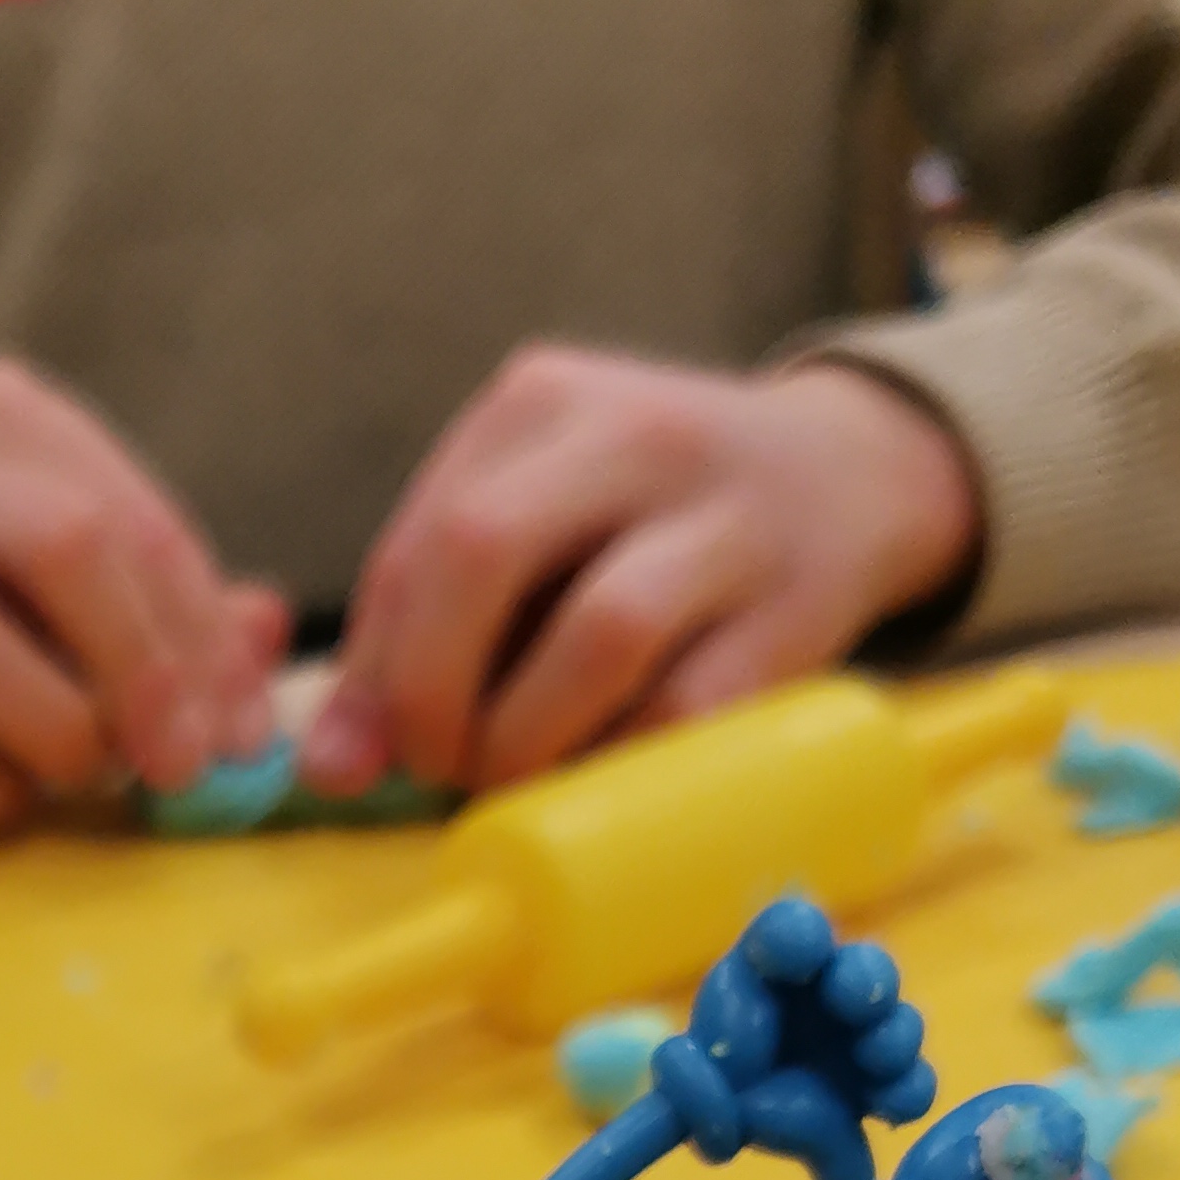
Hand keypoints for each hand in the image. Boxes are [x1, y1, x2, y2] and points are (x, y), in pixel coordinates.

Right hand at [0, 358, 286, 832]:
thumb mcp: (39, 533)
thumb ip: (155, 584)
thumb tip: (266, 634)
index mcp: (0, 416)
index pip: (134, 521)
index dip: (205, 640)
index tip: (243, 734)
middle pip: (65, 553)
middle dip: (146, 674)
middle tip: (182, 768)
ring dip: (58, 737)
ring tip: (84, 775)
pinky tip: (5, 797)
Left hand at [300, 351, 980, 798]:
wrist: (849, 476)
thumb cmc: (645, 528)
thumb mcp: (533, 530)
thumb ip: (422, 626)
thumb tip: (330, 766)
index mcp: (540, 402)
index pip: (418, 544)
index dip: (376, 670)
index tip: (371, 752)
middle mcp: (631, 433)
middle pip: (481, 555)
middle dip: (431, 692)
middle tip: (441, 766)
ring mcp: (724, 516)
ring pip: (599, 633)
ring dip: (528, 739)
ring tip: (515, 777)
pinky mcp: (792, 607)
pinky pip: (688, 708)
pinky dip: (621, 763)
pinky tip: (598, 777)